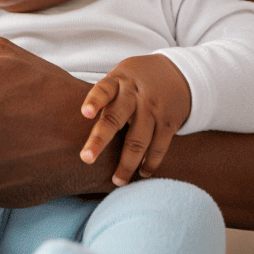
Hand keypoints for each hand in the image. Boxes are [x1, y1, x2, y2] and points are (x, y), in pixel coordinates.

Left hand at [79, 54, 191, 186]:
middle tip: (86, 159)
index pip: (104, 90)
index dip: (94, 101)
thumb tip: (73, 122)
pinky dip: (151, 162)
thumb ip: (104, 96)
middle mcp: (135, 95)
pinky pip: (159, 146)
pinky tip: (142, 173)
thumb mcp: (120, 77)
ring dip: (127, 163)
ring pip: (138, 140)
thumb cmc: (137, 80)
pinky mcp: (169, 122)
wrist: (179, 72)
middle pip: (116, 118)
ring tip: (117, 181)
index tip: (84, 113)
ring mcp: (154, 109)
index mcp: (118, 81)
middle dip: (100, 140)